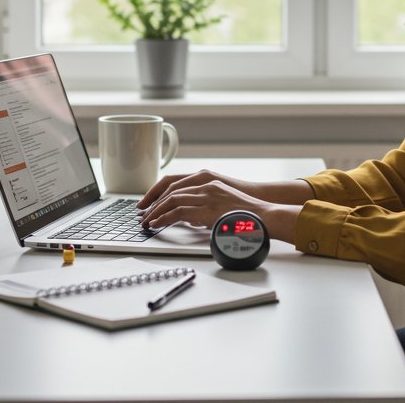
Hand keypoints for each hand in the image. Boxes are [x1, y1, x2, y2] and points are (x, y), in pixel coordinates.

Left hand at [139, 170, 314, 209]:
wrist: (263, 213)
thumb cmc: (245, 210)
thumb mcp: (222, 201)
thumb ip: (205, 204)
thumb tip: (191, 218)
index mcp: (207, 178)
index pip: (174, 180)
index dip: (156, 191)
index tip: (146, 202)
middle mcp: (204, 182)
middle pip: (168, 188)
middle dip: (152, 202)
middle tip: (141, 213)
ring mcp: (205, 193)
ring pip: (171, 200)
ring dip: (155, 211)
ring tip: (146, 222)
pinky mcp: (206, 207)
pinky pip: (178, 212)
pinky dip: (164, 218)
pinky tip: (156, 225)